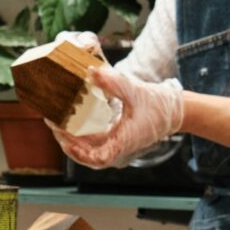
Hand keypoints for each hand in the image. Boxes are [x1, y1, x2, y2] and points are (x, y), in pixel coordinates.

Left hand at [54, 64, 185, 169]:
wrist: (177, 110)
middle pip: (88, 155)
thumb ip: (112, 82)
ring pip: (89, 150)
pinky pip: (95, 142)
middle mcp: (119, 146)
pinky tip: (70, 122)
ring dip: (72, 140)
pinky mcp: (117, 138)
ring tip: (57, 123)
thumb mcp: (135, 90)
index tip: (65, 140)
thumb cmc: (159, 103)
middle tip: (52, 123)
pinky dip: (81, 136)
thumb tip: (90, 71)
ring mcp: (117, 143)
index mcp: (125, 140)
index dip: (79, 153)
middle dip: (68, 143)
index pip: (98, 157)